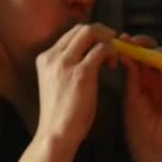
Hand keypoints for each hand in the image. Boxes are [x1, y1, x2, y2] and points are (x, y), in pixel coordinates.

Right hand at [34, 23, 115, 148]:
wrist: (56, 133)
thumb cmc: (61, 114)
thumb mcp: (58, 83)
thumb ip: (68, 67)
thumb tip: (88, 56)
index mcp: (45, 58)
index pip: (72, 32)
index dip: (92, 35)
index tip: (104, 47)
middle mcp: (53, 56)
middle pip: (83, 28)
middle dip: (104, 34)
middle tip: (115, 48)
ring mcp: (66, 63)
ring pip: (92, 33)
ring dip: (109, 43)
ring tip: (114, 60)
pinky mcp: (81, 73)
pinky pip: (102, 50)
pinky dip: (112, 53)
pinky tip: (113, 66)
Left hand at [118, 34, 161, 161]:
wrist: (153, 148)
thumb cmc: (139, 127)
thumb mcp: (131, 99)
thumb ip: (132, 77)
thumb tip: (126, 54)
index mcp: (141, 78)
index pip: (139, 55)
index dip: (132, 45)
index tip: (122, 39)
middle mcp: (157, 77)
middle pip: (154, 52)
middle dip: (145, 44)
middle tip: (134, 42)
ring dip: (159, 51)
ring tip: (147, 52)